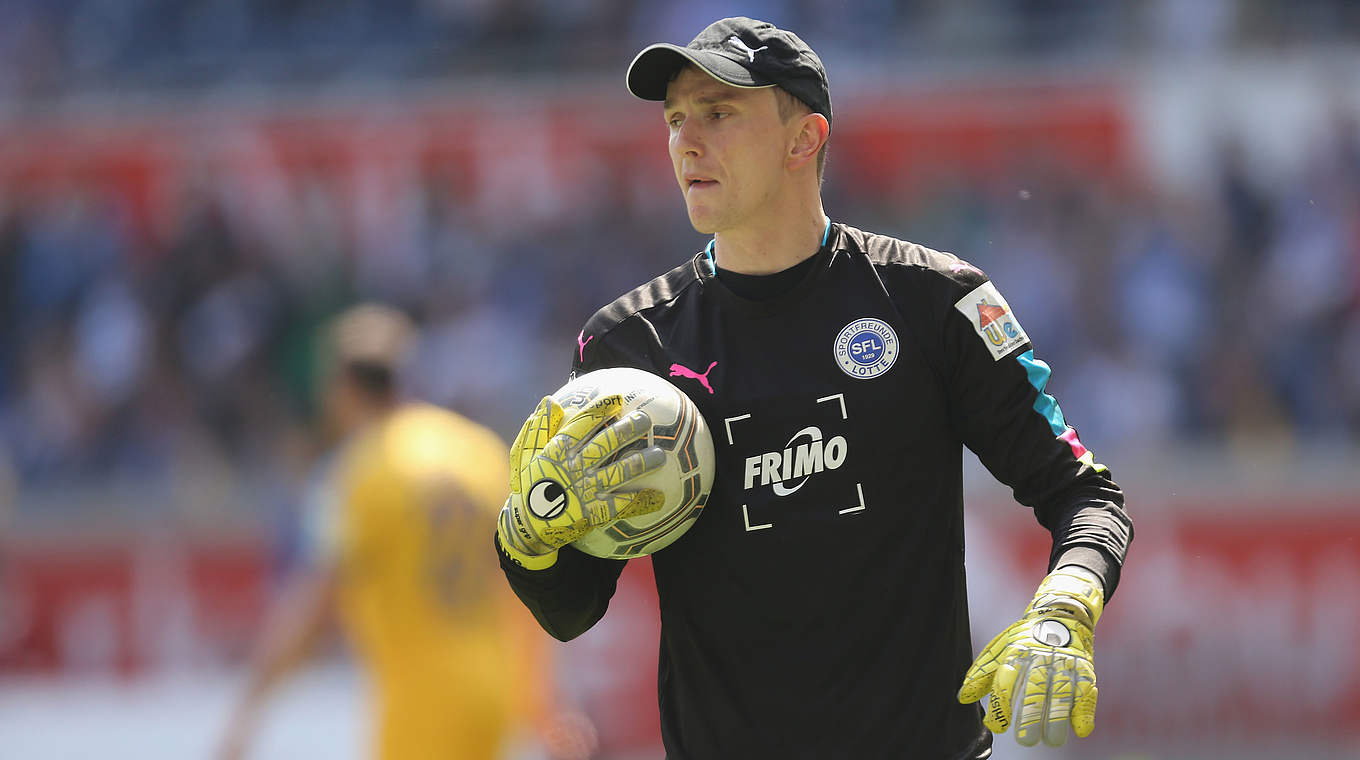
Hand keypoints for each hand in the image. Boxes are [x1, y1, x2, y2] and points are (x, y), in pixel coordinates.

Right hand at [497, 394, 664, 567]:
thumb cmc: (527, 485)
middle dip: (627, 430)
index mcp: (557, 451)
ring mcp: (586, 490)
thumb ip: (538, 428)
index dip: (600, 410)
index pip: (582, 425)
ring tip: (660, 455)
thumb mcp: (524, 453)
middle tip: (645, 419)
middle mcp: (574, 467)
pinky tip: (658, 498)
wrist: (526, 526)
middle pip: (606, 444)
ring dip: (641, 463)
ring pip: (618, 472)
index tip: (618, 398)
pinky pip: (621, 505)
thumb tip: (551, 401)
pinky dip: (640, 502)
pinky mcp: (594, 512)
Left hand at [957, 567, 1104, 746]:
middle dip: (1030, 716)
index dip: (1000, 704)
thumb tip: (962, 697)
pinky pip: (1086, 691)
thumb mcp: (1000, 648)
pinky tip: (1080, 730)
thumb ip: (982, 673)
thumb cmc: (1025, 637)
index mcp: (1016, 652)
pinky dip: (1085, 710)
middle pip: (1035, 689)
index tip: (996, 726)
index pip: (1006, 680)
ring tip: (1051, 741)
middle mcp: (1040, 658)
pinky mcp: (1084, 668)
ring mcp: (1064, 663)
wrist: (1062, 614)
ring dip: (1057, 718)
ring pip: (1061, 693)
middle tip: (1025, 741)